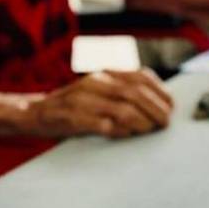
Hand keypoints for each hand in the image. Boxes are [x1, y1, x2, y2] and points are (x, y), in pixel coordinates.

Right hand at [24, 70, 172, 137]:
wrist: (36, 111)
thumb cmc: (77, 103)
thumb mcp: (102, 87)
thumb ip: (126, 89)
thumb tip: (161, 101)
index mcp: (106, 72)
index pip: (141, 77)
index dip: (160, 92)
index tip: (171, 105)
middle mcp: (96, 82)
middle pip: (135, 94)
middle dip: (155, 109)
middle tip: (165, 122)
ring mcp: (84, 99)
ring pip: (122, 109)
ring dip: (142, 122)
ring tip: (149, 130)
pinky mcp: (74, 118)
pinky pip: (104, 125)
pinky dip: (119, 131)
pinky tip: (126, 135)